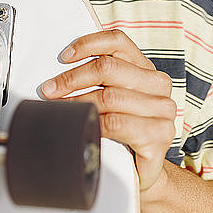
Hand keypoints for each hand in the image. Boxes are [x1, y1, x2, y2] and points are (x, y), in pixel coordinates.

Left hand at [40, 29, 175, 193]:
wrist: (140, 171)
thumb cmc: (121, 130)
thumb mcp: (111, 97)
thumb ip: (99, 78)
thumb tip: (61, 65)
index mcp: (145, 68)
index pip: (117, 41)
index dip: (88, 44)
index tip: (64, 57)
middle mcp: (158, 84)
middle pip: (108, 68)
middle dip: (72, 78)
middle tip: (50, 89)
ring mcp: (163, 109)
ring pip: (110, 96)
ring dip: (78, 103)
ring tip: (60, 109)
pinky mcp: (160, 134)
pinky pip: (117, 123)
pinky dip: (94, 122)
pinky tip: (82, 126)